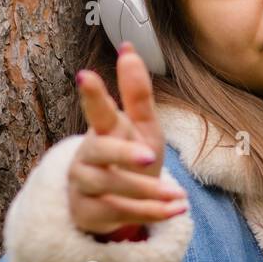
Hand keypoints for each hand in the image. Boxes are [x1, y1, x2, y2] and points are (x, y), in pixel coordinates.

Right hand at [68, 42, 187, 238]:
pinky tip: (176, 210)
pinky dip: (151, 212)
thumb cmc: (131, 158)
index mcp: (104, 130)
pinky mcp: (88, 213)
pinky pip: (120, 212)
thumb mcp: (141, 128)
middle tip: (150, 156)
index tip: (85, 75)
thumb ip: (136, 93)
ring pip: (112, 186)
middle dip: (123, 154)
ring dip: (148, 191)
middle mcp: (88, 156)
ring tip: (178, 196)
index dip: (92, 94)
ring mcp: (84, 185)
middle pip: (100, 152)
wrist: (117, 203)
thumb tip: (128, 48)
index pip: (96, 110)